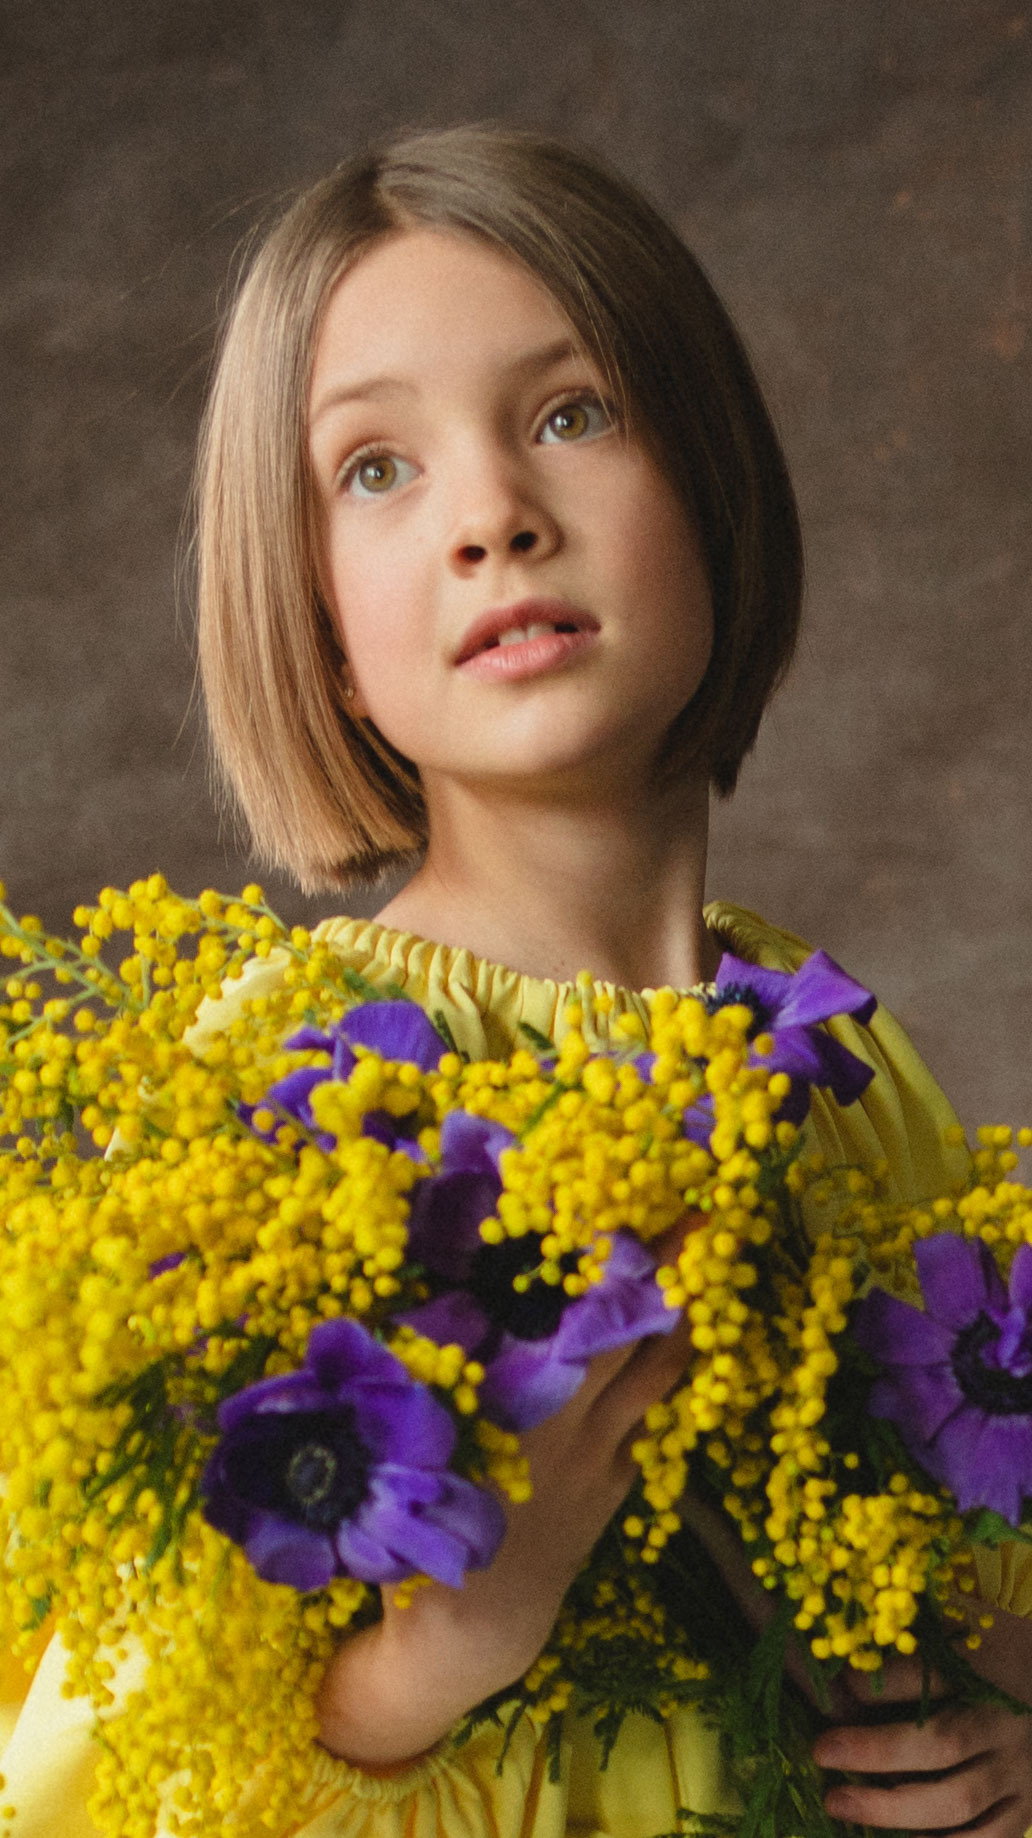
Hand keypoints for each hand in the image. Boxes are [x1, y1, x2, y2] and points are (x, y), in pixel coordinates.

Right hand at [317, 1225, 696, 1765]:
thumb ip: (426, 1359)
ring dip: (683, 1315)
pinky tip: (682, 1337)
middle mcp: (571, 1417)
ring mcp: (604, 1451)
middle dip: (666, 1269)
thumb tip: (416, 1280)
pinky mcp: (619, 1481)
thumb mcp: (416, 1433)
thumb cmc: (424, 1520)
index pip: (574, 1308)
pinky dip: (666, 1375)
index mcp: (518, 1395)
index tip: (623, 1204)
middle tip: (697, 1211)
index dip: (606, 1256)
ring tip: (708, 1258)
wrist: (474, 1624)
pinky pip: (654, 1416)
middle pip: (633, 1327)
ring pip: (660, 1371)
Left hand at [813, 1637, 1031, 1836]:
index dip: (878, 1684)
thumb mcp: (963, 1630)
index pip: (929, 1676)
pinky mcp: (1026, 1808)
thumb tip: (842, 1662)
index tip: (832, 1685)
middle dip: (875, 1751)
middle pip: (941, 1742)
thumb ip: (913, 1641)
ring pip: (957, 1800)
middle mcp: (1002, 1723)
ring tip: (839, 1803)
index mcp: (988, 1668)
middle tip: (821, 1751)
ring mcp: (1018, 1771)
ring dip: (893, 1809)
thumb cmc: (997, 1654)